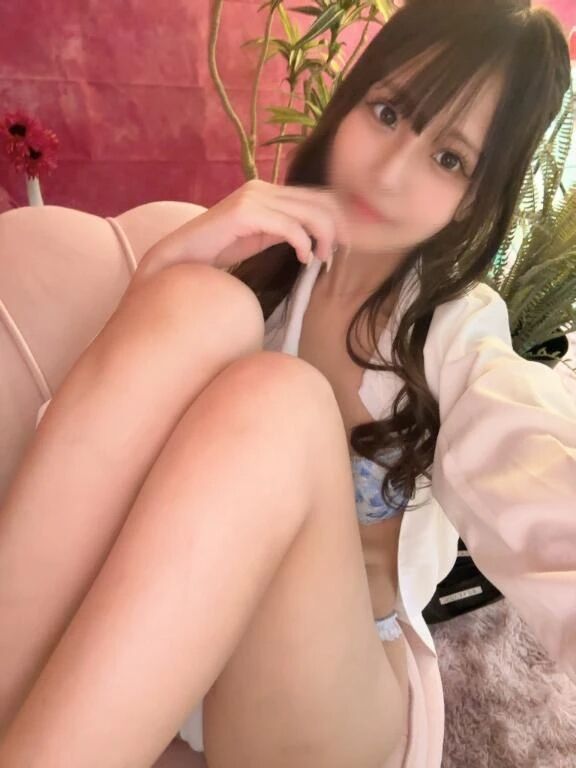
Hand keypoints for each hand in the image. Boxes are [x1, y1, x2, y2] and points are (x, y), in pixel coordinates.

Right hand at [136, 179, 351, 279]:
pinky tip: (303, 259)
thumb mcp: (260, 237)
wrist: (179, 257)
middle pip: (320, 200)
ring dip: (324, 238)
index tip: (344, 244)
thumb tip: (316, 236)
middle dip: (338, 227)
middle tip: (339, 253)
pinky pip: (289, 227)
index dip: (338, 218)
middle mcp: (261, 188)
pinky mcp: (244, 213)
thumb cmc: (217, 251)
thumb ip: (285, 229)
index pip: (317, 195)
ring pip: (309, 212)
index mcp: (266, 190)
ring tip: (322, 259)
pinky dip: (303, 244)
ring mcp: (252, 198)